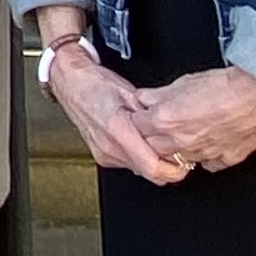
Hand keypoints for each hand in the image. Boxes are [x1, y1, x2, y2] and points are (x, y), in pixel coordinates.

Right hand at [48, 45, 185, 184]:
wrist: (69, 82)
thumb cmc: (96, 83)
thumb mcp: (131, 93)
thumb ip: (152, 116)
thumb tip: (174, 130)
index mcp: (118, 129)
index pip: (153, 167)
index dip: (174, 170)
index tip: (186, 163)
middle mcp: (109, 146)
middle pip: (149, 173)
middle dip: (167, 166)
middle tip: (178, 153)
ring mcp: (103, 153)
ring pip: (139, 170)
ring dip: (152, 162)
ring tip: (158, 143)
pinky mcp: (101, 156)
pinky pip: (128, 164)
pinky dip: (139, 157)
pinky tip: (140, 142)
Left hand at [134, 66, 255, 174]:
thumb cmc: (225, 85)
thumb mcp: (182, 82)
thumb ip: (158, 94)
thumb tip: (145, 99)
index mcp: (165, 120)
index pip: (136, 126)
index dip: (139, 119)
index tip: (143, 115)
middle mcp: (181, 141)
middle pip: (152, 147)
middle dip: (151, 137)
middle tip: (159, 126)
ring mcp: (203, 154)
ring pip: (178, 159)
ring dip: (176, 149)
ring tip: (184, 133)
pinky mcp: (225, 159)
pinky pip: (207, 164)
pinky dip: (204, 157)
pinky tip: (207, 144)